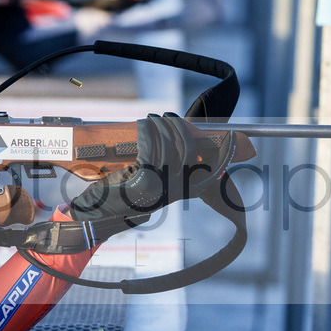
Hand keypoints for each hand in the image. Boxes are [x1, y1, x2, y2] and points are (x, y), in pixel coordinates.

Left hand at [69, 113, 233, 220]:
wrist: (100, 212)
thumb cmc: (124, 192)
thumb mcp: (152, 180)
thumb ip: (167, 167)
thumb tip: (180, 139)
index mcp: (183, 190)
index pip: (212, 170)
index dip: (226, 151)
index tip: (231, 136)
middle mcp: (176, 189)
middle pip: (189, 147)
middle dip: (178, 125)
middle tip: (165, 117)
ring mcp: (161, 185)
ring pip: (169, 143)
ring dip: (161, 124)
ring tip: (151, 120)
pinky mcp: (143, 179)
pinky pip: (151, 146)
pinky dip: (148, 130)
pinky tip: (143, 125)